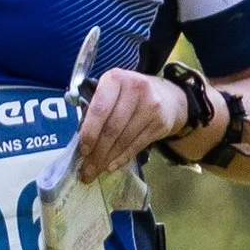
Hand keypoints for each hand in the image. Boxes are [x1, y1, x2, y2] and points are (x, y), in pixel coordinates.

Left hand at [71, 68, 219, 180]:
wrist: (168, 96)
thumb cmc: (129, 95)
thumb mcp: (111, 90)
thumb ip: (95, 108)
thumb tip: (81, 142)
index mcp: (115, 79)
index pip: (99, 109)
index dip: (90, 132)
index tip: (82, 150)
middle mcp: (135, 89)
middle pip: (112, 128)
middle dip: (97, 153)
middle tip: (86, 170)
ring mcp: (151, 106)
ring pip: (123, 140)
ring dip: (107, 159)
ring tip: (95, 171)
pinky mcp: (160, 123)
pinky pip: (136, 146)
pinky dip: (122, 159)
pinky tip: (111, 166)